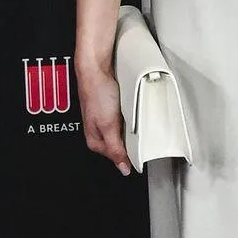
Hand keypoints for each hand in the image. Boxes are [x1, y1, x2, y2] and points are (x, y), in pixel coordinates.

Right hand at [76, 59, 131, 174]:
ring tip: (137, 121)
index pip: (116, 157)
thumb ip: (115, 148)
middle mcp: (98, 131)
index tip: (142, 151)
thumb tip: (123, 169)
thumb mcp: (108, 126)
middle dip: (131, 141)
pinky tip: (134, 113)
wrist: (96, 68)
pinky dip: (131, 118)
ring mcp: (105, 119)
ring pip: (123, 132)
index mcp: (95, 140)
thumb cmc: (97, 92)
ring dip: (132, 129)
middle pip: (120, 145)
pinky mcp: (111, 108)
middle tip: (142, 135)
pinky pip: (124, 119)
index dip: (130, 155)